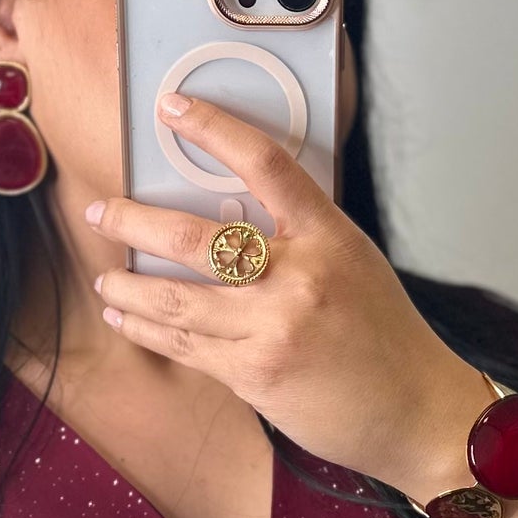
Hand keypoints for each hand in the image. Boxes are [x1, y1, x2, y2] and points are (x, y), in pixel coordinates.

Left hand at [88, 90, 494, 504]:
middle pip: (195, 238)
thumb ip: (299, 239)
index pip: (265, 164)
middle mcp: (298, 276)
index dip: (214, 129)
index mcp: (327, 236)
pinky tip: (126, 322)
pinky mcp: (254, 373)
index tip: (173, 109)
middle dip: (134, 223)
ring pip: (176, 300)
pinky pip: (184, 346)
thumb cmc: (384, 336)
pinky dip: (147, 332)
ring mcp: (273, 327)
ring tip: (105, 282)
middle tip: (103, 214)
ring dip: (128, 289)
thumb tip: (229, 219)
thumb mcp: (354, 263)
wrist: (414, 409)